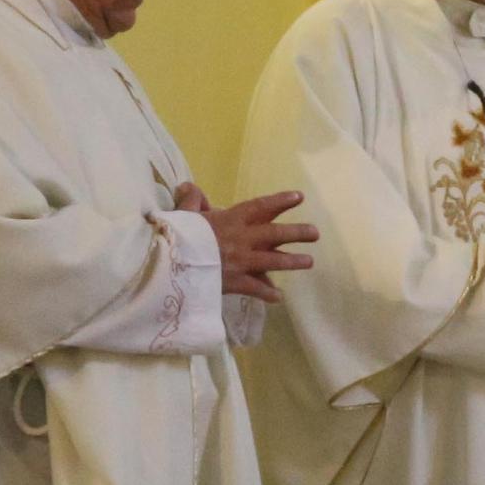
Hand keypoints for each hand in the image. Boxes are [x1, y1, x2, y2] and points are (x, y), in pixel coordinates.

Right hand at [181, 182, 315, 303]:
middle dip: (298, 232)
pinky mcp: (236, 282)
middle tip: (315, 233)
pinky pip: (257, 289)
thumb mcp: (184, 215)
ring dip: (293, 261)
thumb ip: (192, 201)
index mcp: (231, 220)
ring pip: (274, 261)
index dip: (280, 201)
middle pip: (276, 234)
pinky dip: (268, 294)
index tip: (299, 197)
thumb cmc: (176, 237)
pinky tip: (279, 298)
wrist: (169, 265)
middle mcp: (242, 239)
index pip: (261, 207)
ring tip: (309, 261)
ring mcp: (242, 262)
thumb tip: (189, 186)